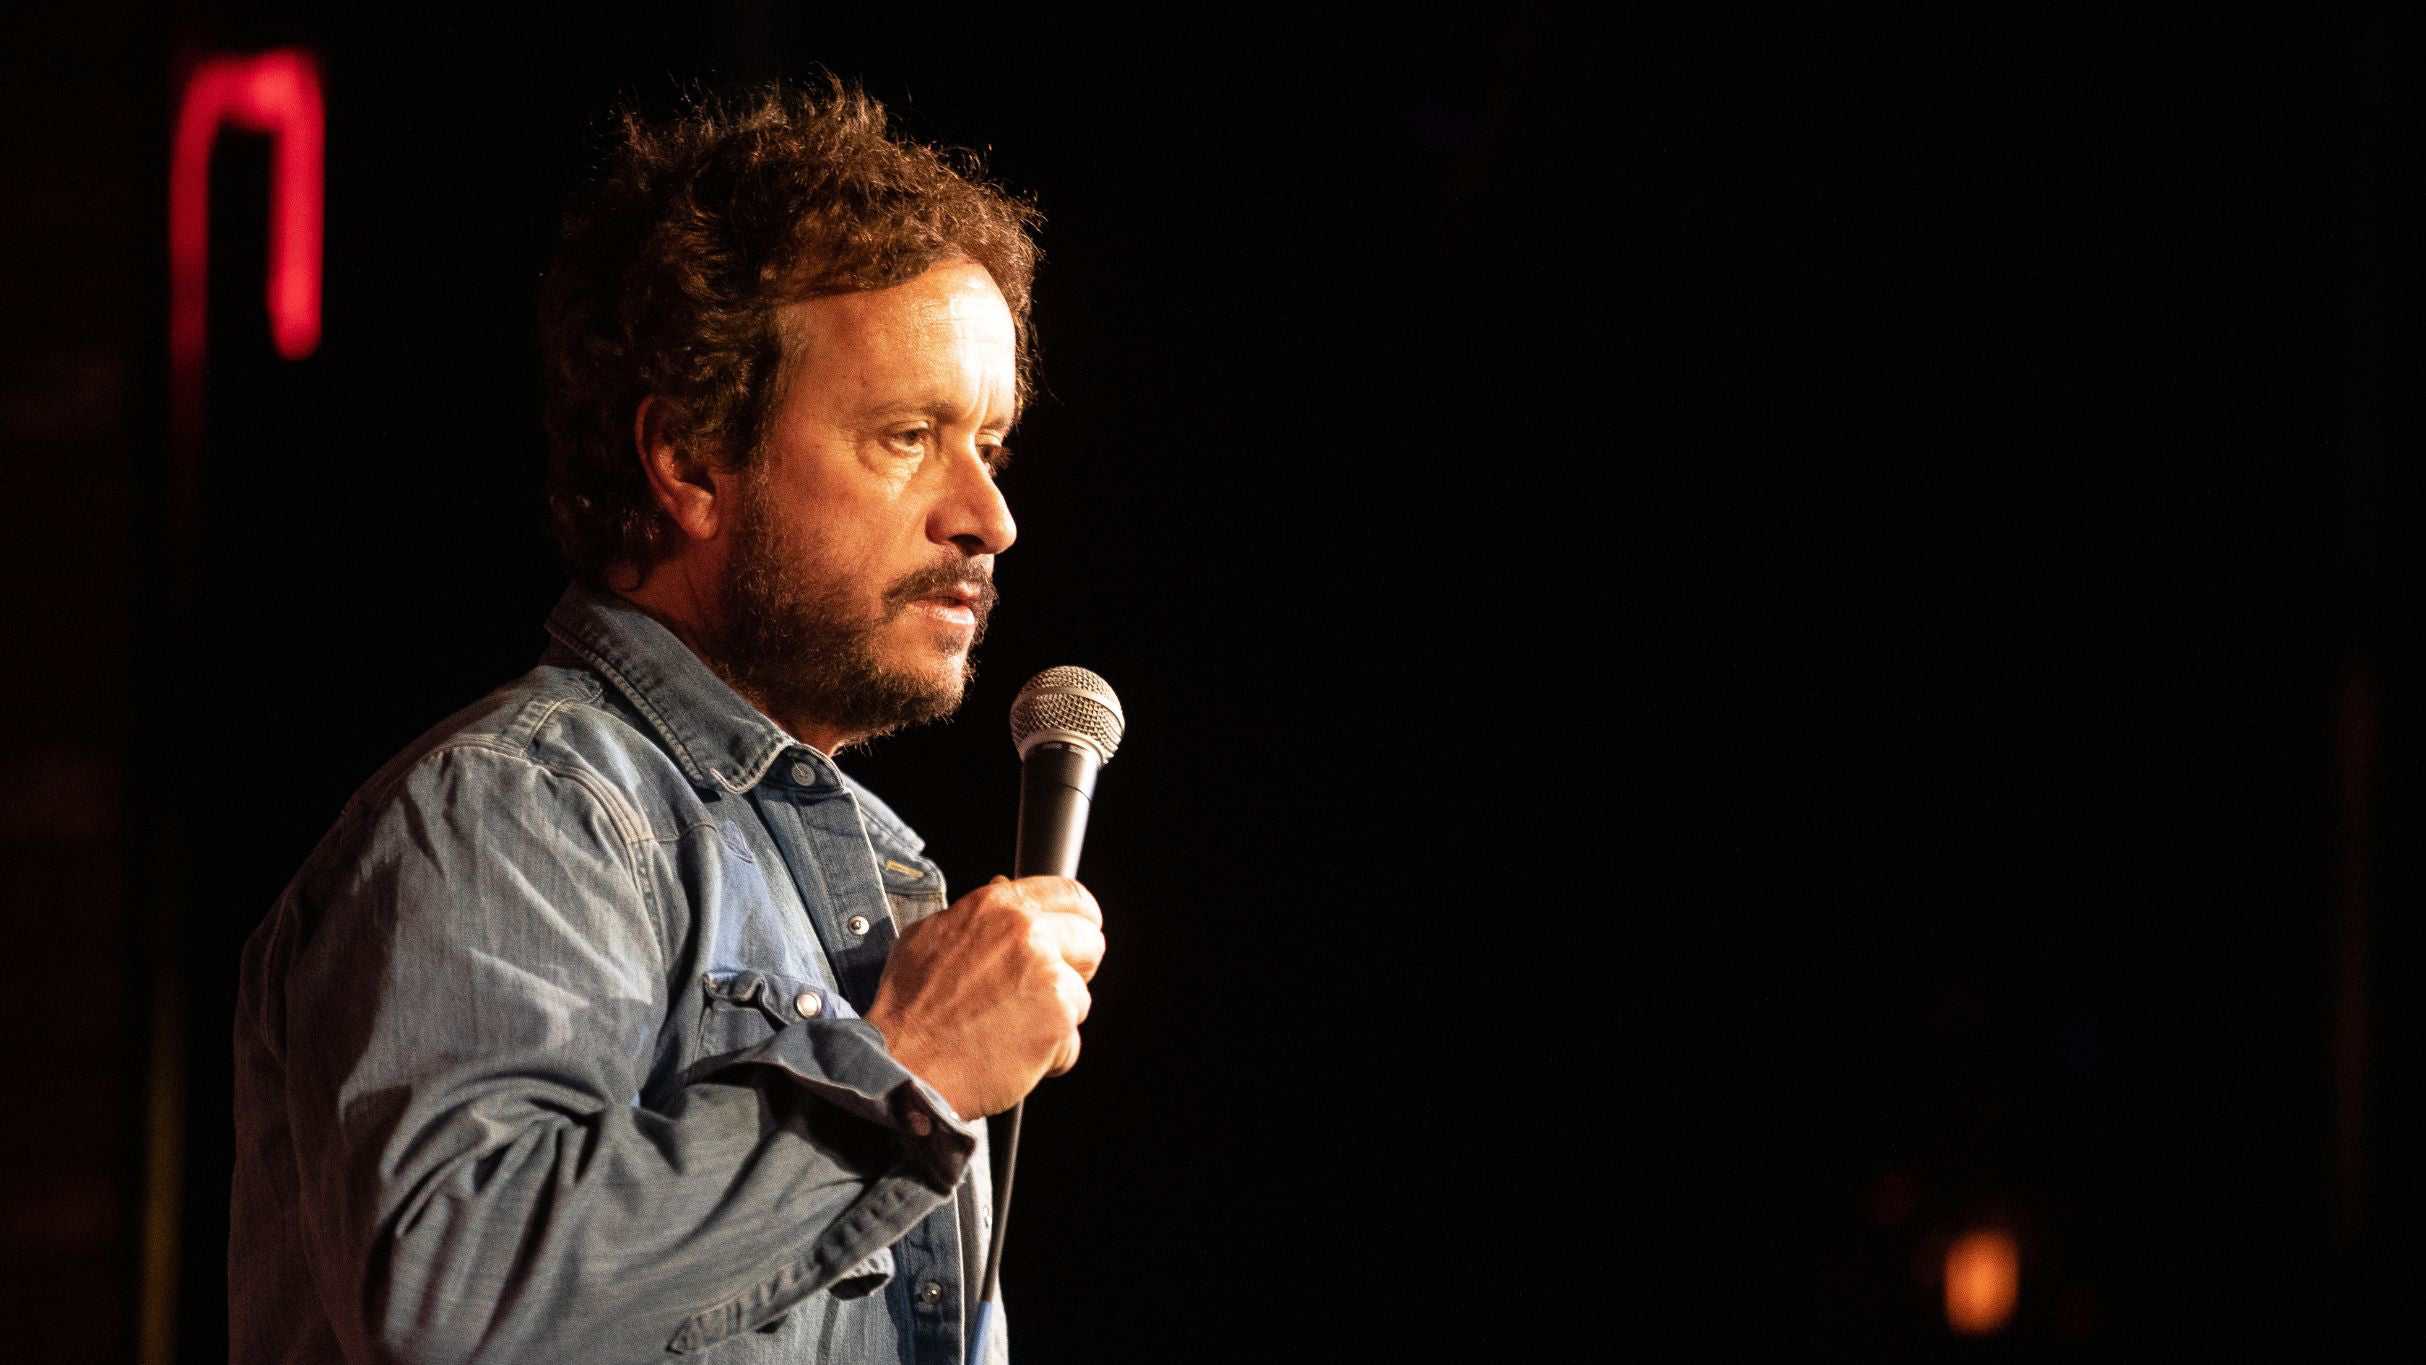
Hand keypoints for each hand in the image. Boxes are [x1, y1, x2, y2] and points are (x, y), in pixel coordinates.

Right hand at [864, 875, 1103, 1118]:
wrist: (902, 1064)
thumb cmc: (908, 1008)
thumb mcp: (928, 937)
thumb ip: (975, 914)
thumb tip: (1002, 887)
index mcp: (997, 907)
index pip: (1071, 895)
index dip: (1080, 920)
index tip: (1076, 937)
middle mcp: (1027, 933)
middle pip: (1091, 942)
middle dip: (1074, 970)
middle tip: (1042, 993)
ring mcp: (1047, 976)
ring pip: (1081, 997)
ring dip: (1055, 1019)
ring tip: (1009, 1031)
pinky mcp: (1057, 1021)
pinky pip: (1071, 1043)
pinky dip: (1049, 1057)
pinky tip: (1011, 1056)